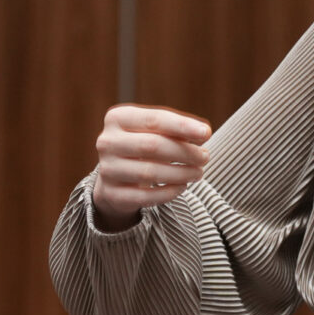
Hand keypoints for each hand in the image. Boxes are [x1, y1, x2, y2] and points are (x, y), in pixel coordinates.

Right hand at [92, 104, 211, 229]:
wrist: (117, 173)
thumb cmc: (144, 144)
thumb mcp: (157, 130)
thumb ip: (179, 129)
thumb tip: (204, 132)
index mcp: (117, 118)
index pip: (154, 120)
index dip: (182, 126)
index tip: (206, 133)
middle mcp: (107, 142)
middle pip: (152, 146)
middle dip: (184, 152)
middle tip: (205, 157)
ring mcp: (107, 169)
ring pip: (150, 173)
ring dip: (181, 173)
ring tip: (198, 172)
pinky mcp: (112, 193)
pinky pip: (145, 196)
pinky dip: (169, 192)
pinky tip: (183, 186)